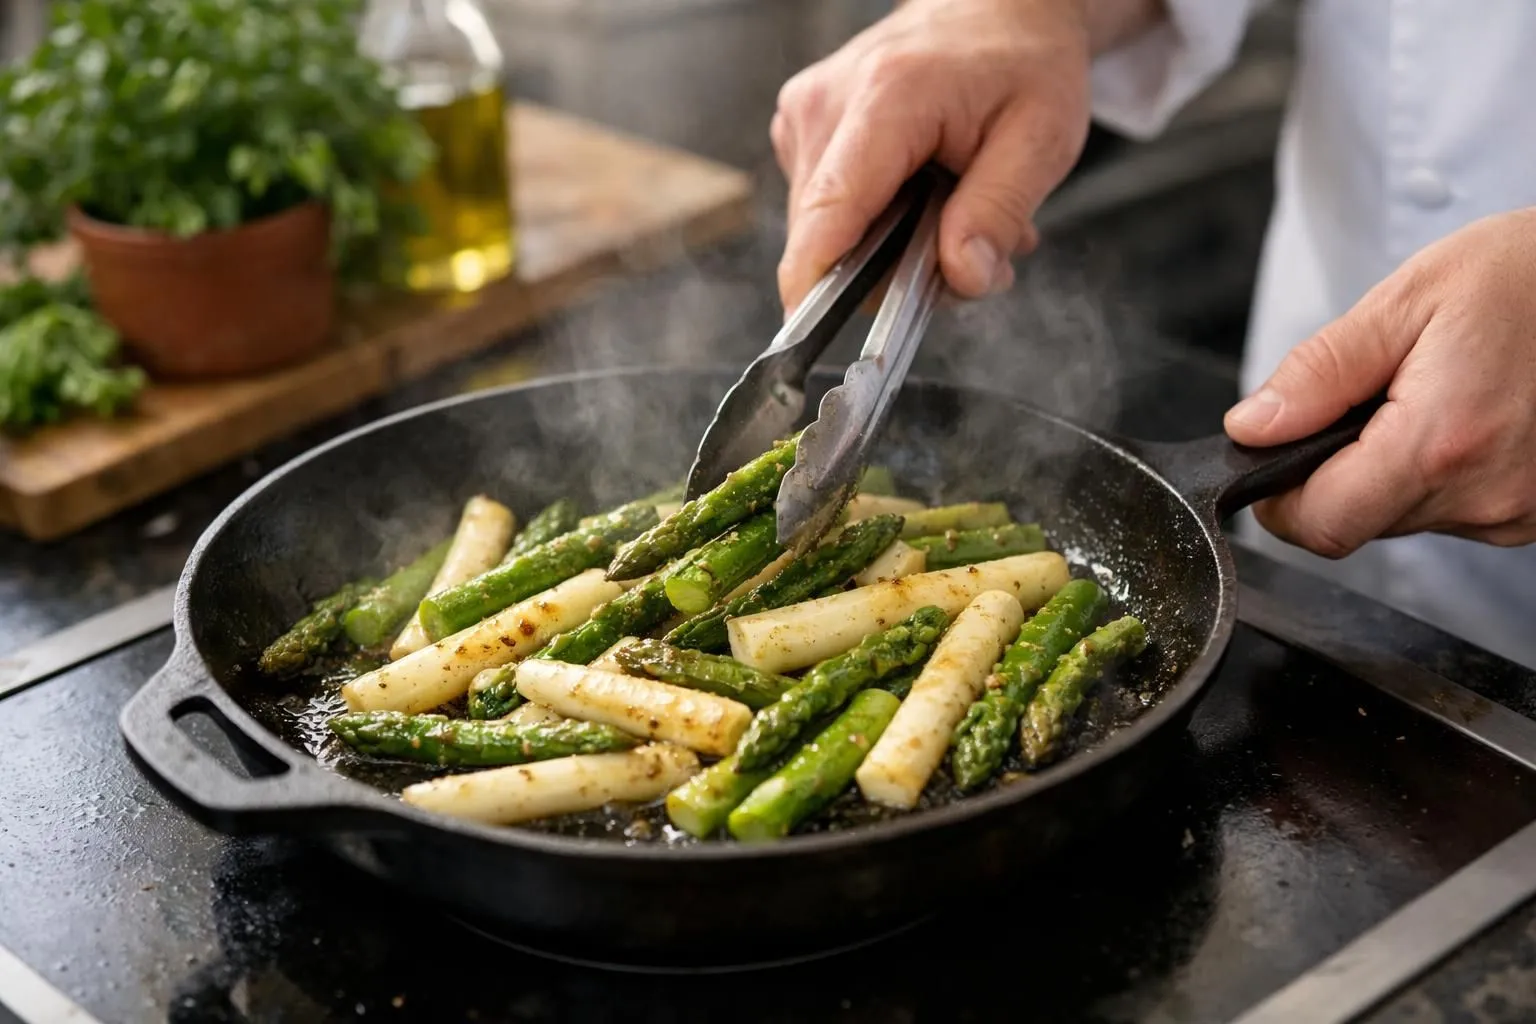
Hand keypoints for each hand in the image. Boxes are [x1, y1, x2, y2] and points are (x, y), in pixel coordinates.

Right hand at [771, 0, 1099, 313]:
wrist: (995, 7)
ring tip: (945, 207)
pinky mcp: (800, 128)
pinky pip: (823, 208)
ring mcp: (805, 114)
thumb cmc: (1022, 61)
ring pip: (823, 230)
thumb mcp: (1042, 138)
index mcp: (888, 97)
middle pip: (826, 235)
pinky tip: (914, 192)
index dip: (816, 283)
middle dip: (889, 267)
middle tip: (963, 242)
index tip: (811, 332)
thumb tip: (962, 276)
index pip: (829, 210)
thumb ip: (999, 211)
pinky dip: (870, 220)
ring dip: (883, 245)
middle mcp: (828, 103)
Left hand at [1224, 207, 1535, 555]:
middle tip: (1366, 399)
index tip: (1272, 454)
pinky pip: (1449, 510)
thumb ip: (1318, 373)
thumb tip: (1251, 428)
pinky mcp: (1532, 514)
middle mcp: (1482, 494)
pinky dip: (1434, 473)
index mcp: (1439, 444)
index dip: (1280, 496)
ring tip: (1425, 398)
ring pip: (1399, 517)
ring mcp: (1515, 512)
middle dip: (1334, 470)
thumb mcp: (1405, 302)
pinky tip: (1461, 418)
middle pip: (1356, 522)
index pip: (1321, 523)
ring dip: (1387, 470)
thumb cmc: (1524, 276)